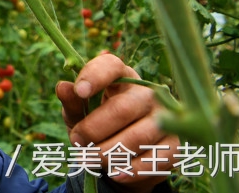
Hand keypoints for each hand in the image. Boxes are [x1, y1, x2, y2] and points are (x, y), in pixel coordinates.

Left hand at [56, 52, 177, 189]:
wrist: (123, 155)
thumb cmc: (97, 124)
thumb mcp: (80, 113)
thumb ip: (72, 102)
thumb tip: (62, 87)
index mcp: (121, 76)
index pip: (111, 65)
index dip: (94, 76)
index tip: (79, 91)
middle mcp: (147, 93)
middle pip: (121, 109)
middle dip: (93, 129)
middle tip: (77, 142)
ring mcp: (165, 118)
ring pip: (137, 137)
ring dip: (109, 152)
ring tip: (90, 160)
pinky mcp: (175, 144)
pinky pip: (155, 159)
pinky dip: (131, 169)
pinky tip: (114, 173)